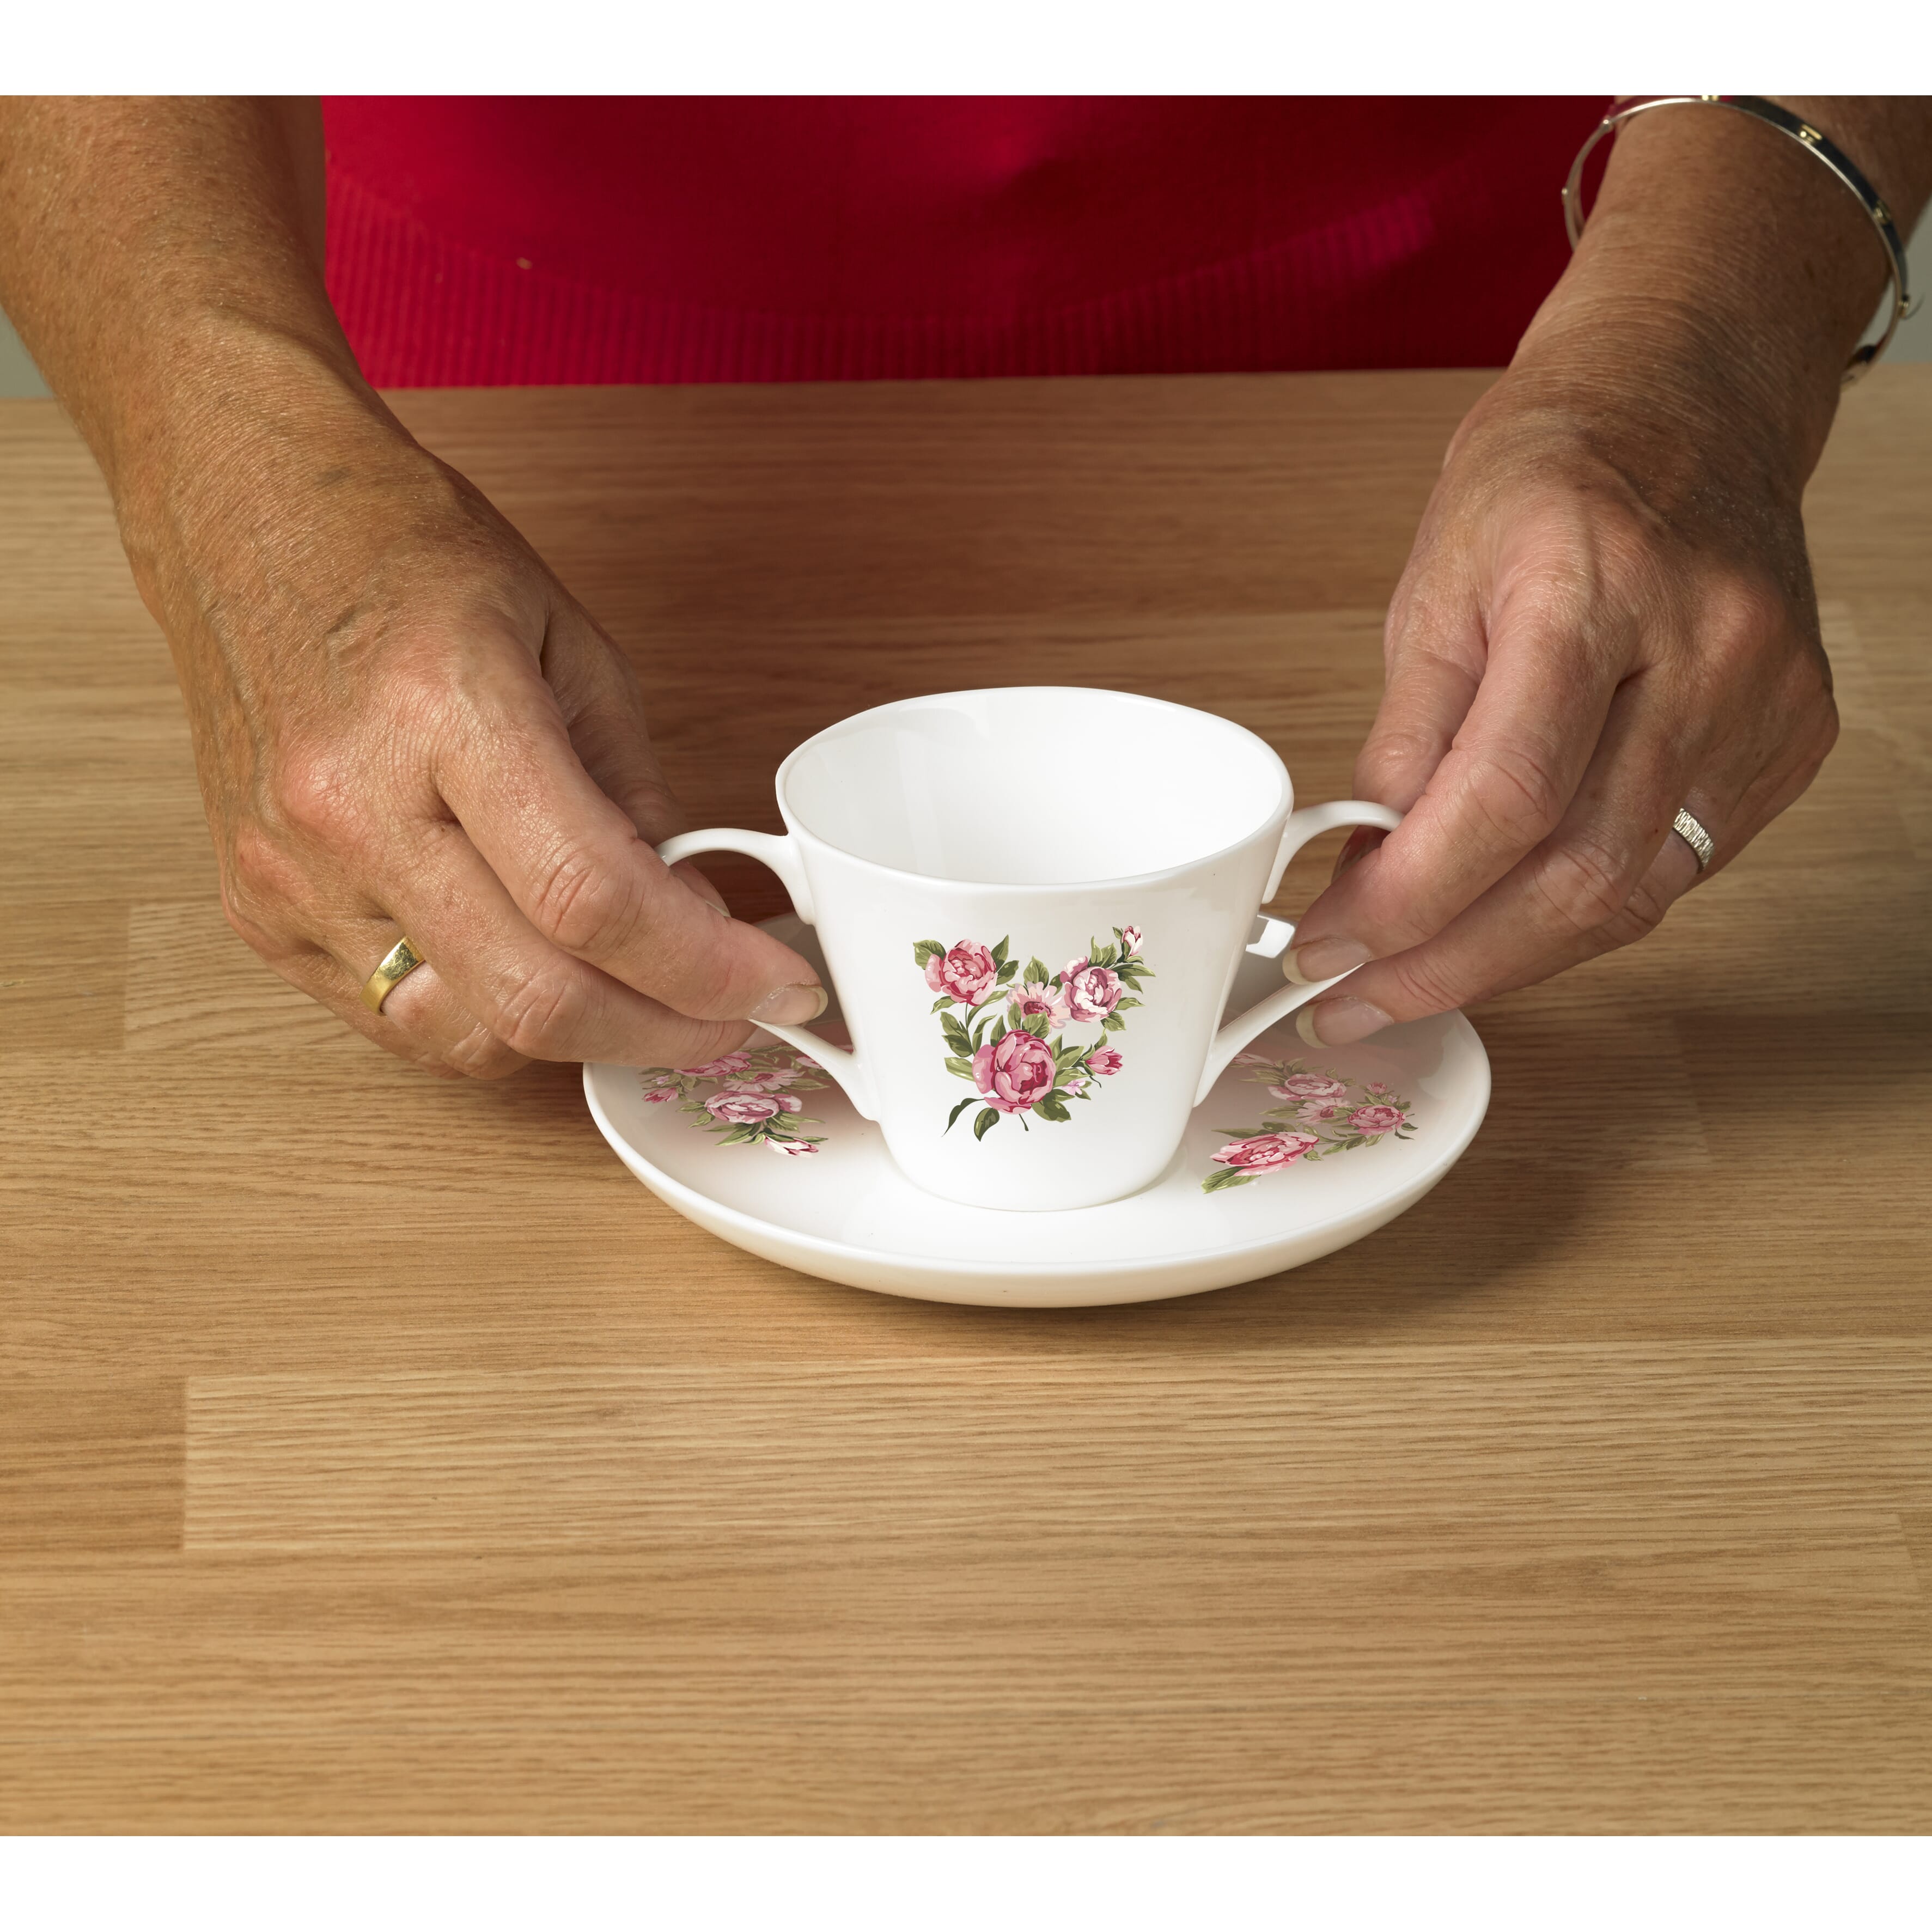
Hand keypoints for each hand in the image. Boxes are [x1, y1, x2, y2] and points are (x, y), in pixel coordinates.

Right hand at [130, 398, 825, 1078]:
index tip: (777, 985)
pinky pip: (398, 1018)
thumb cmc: (409, 559)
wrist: (248, 519)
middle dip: (662, 1032)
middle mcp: (350, 807)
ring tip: (636, 992)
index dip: (706, 968)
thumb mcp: (573, 647)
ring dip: (577, 1035)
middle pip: (533, 997)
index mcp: (442, 713)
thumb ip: (634, 798)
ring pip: (467, 1035)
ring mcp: (291, 874)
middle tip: (728, 1018)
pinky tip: (531, 966)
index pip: (592, 899)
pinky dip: (487, 1015)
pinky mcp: (258, 915)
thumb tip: (689, 920)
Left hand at [1282, 353, 1838, 1044]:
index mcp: (1591, 586)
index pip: (1504, 798)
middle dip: (1448, 965)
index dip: (1408, 902)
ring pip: (1629, 895)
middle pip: (1576, 874)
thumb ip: (1404, 741)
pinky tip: (1503, 926)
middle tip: (1352, 1005)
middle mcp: (1702, 650)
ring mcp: (1763, 702)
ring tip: (1409, 984)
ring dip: (1507, 960)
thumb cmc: (1547, 478)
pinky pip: (1673, 872)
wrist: (1683, 407)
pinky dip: (1576, 914)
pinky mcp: (1789, 742)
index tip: (1326, 949)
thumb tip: (1362, 876)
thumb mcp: (1432, 587)